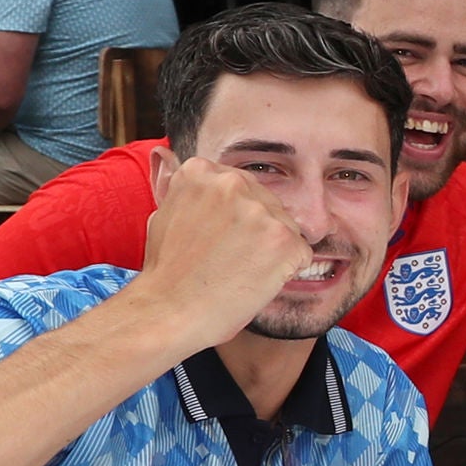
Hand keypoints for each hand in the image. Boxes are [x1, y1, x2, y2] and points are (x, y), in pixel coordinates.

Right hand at [137, 154, 316, 347]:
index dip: (234, 220)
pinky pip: (302, 254)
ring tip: (237, 271)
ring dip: (271, 253)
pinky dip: (285, 271)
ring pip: (287, 228)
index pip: (243, 189)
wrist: (167, 312)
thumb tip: (164, 152)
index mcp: (203, 170)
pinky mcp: (283, 240)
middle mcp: (233, 182)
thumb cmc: (166, 270)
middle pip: (269, 205)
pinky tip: (255, 281)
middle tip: (226, 260)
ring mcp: (260, 210)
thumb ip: (176, 184)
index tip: (213, 239)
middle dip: (256, 234)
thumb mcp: (163, 212)